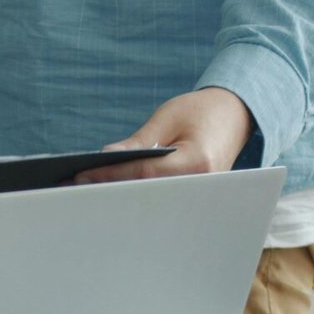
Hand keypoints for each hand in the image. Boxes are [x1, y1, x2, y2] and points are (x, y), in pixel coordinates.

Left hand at [75, 87, 254, 183]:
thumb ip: (138, 142)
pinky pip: (163, 200)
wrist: (236, 114)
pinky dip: (138, 197)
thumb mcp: (167, 117)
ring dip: (123, 198)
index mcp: (197, 162)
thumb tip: (105, 158)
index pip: (144, 174)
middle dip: (112, 193)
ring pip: (154, 203)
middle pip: (148, 196)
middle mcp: (203, 186)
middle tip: (77, 193)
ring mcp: (202, 197)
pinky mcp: (196, 199)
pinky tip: (112, 193)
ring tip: (88, 195)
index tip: (80, 177)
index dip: (109, 176)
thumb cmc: (201, 110)